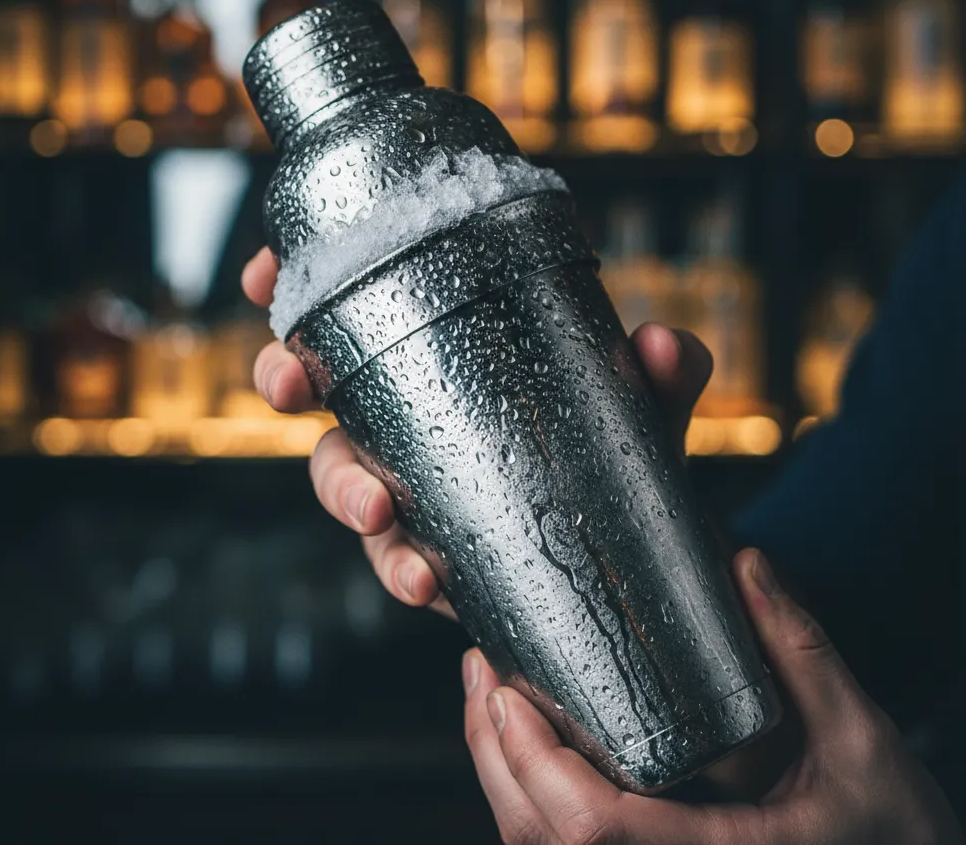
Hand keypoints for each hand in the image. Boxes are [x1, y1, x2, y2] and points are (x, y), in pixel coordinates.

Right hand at [242, 246, 712, 618]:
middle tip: (291, 386)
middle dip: (284, 378)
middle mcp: (409, 412)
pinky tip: (422, 581)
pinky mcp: (429, 549)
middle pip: (317, 386)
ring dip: (342, 489)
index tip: (264, 276)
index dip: (294, 286)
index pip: (354, 305)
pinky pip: (395, 557)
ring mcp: (413, 482)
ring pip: (341, 476)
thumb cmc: (619, 441)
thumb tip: (663, 345)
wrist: (638, 538)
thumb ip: (664, 371)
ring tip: (377, 510)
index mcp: (439, 350)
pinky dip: (400, 568)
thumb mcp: (642, 400)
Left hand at [462, 547, 963, 844]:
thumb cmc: (897, 833)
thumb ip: (802, 652)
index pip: (595, 830)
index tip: (505, 693)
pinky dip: (531, 807)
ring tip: (490, 701)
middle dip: (496, 759)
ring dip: (504, 780)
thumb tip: (744, 563)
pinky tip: (529, 751)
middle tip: (481, 677)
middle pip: (545, 844)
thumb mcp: (860, 739)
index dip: (534, 764)